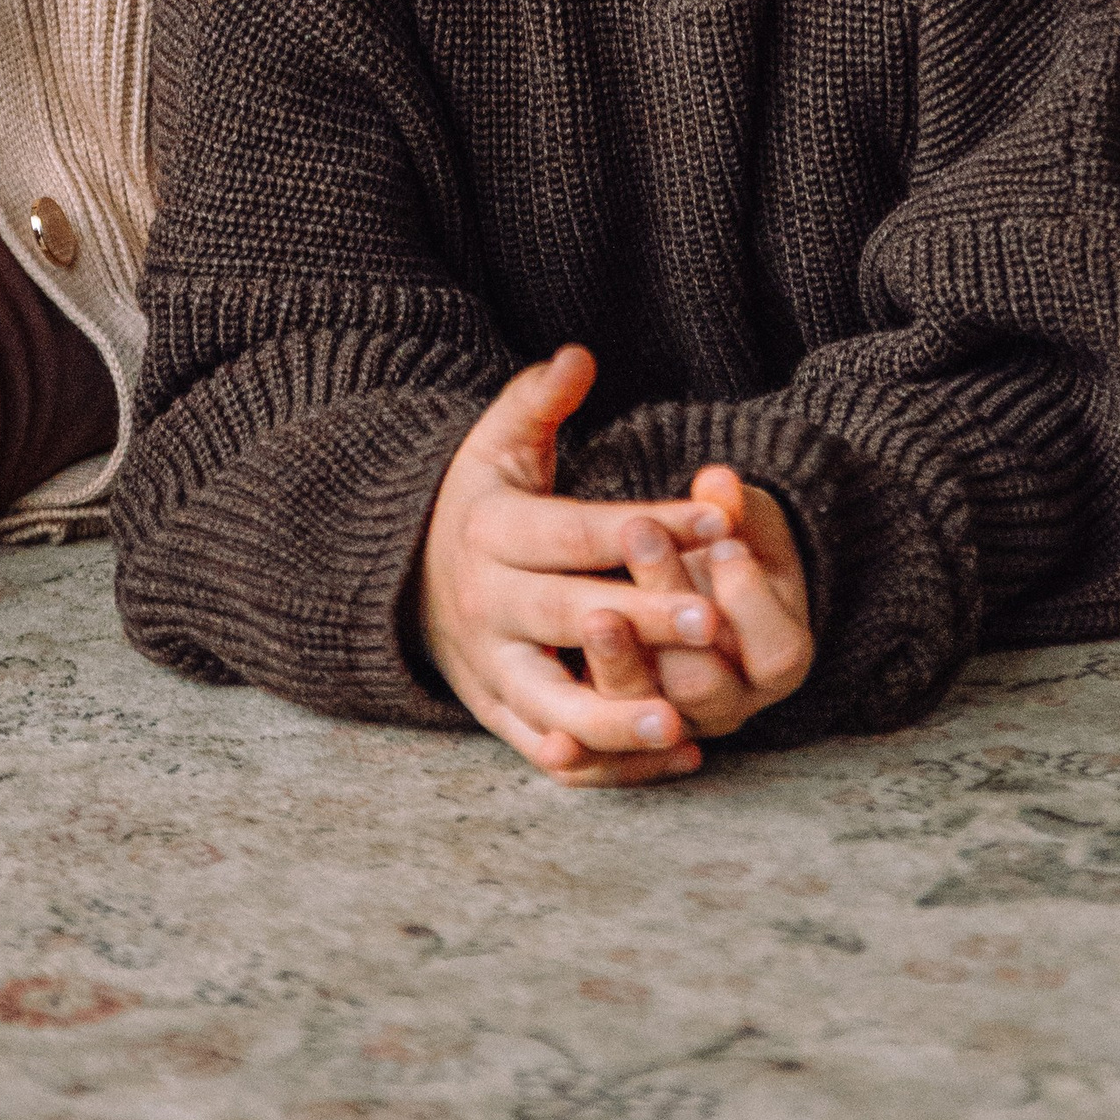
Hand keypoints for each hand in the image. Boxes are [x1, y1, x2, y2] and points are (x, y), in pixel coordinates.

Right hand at [417, 347, 749, 786]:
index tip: (715, 522)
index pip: (575, 529)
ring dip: (614, 719)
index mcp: (492, 532)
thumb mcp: (495, 443)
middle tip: (712, 626)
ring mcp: (490, 667)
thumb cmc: (477, 504)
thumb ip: (537, 400)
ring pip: (550, 703)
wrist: (405, 580)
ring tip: (681, 725)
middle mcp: (487, 604)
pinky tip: (673, 757)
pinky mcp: (497, 715)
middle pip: (567, 615)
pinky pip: (549, 750)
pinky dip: (606, 764)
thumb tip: (579, 354)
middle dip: (641, 623)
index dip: (645, 526)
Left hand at [573, 463, 812, 746]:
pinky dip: (583, 757)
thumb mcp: (740, 521)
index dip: (751, 601)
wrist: (701, 594)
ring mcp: (679, 725)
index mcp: (778, 654)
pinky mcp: (626, 745)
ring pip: (649, 717)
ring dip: (622, 669)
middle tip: (641, 538)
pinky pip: (605, 765)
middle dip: (670, 609)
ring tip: (596, 616)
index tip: (723, 542)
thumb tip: (717, 482)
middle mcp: (733, 702)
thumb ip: (733, 506)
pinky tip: (553, 744)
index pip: (776, 650)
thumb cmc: (722, 547)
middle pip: (703, 682)